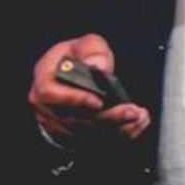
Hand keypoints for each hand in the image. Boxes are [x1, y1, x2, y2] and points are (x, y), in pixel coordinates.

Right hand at [28, 34, 150, 142]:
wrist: (78, 73)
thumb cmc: (80, 57)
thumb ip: (93, 51)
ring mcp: (56, 122)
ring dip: (116, 128)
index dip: (73, 99)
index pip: (49, 93)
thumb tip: (98, 66)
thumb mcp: (87, 44)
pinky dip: (118, 135)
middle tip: (131, 112)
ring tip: (139, 117)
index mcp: (44, 78)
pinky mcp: (71, 135)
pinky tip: (136, 126)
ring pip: (85, 133)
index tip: (98, 101)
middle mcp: (45, 104)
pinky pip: (94, 140)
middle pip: (72, 119)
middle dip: (106, 118)